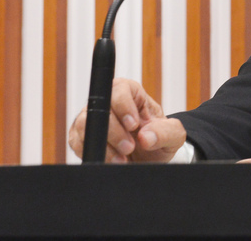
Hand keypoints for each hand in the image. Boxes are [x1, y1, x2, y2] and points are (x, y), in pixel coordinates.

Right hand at [68, 78, 186, 162]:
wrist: (148, 159)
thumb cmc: (159, 140)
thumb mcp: (174, 136)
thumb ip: (165, 132)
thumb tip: (146, 136)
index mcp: (131, 93)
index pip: (120, 89)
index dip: (124, 106)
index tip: (133, 125)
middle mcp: (108, 103)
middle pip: (100, 108)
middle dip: (114, 132)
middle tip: (129, 148)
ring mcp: (92, 119)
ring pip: (85, 126)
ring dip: (103, 145)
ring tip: (122, 159)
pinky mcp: (81, 137)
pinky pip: (77, 142)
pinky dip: (92, 153)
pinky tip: (110, 161)